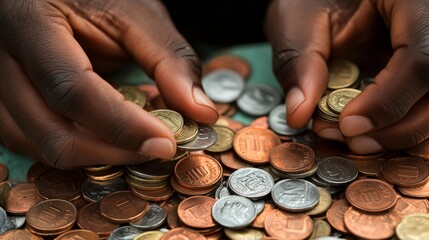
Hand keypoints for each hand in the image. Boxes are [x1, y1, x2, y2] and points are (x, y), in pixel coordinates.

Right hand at [0, 0, 217, 167]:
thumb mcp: (137, 15)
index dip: (122, 124)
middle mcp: (3, 59)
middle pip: (50, 131)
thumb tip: (201, 114)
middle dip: (110, 152)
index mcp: (32, 25)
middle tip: (157, 149)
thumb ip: (170, 61)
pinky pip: (33, 142)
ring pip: (37, 146)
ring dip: (93, 156)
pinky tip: (107, 137)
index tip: (166, 143)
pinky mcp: (6, 102)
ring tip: (135, 140)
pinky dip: (76, 148)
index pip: (72, 89)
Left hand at [265, 0, 428, 153]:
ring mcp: (428, 49)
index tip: (348, 125)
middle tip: (347, 138)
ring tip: (352, 138)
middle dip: (395, 126)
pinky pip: (422, 106)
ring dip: (398, 133)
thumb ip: (298, 62)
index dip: (388, 100)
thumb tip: (298, 114)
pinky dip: (398, 127)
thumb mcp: (298, 20)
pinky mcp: (418, 75)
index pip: (423, 56)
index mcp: (412, 2)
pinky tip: (367, 132)